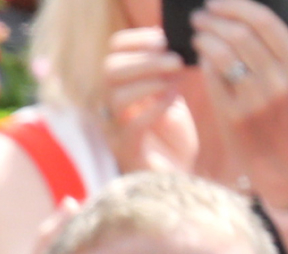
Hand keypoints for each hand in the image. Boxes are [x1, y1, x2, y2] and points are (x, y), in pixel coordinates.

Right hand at [102, 27, 198, 175]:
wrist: (177, 179)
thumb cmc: (173, 140)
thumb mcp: (171, 97)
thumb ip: (167, 74)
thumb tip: (173, 45)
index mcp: (122, 88)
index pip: (114, 52)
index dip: (136, 40)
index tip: (164, 40)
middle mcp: (112, 107)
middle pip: (110, 69)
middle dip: (145, 59)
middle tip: (174, 60)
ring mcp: (116, 129)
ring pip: (116, 94)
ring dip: (150, 80)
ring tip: (176, 81)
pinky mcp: (128, 150)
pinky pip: (133, 123)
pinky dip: (155, 107)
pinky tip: (172, 102)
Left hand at [194, 0, 287, 207]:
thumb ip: (278, 57)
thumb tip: (246, 24)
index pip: (266, 23)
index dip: (238, 7)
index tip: (218, 2)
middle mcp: (281, 79)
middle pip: (240, 34)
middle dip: (214, 20)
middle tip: (200, 17)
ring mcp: (257, 99)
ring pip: (223, 54)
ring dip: (205, 38)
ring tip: (198, 35)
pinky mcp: (235, 117)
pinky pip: (213, 79)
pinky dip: (204, 63)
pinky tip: (200, 58)